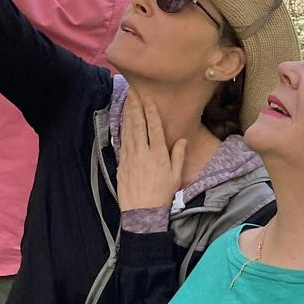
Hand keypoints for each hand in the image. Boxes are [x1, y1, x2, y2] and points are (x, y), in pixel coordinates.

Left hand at [117, 90, 186, 210]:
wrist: (142, 212)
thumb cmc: (162, 194)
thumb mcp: (175, 176)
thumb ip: (178, 156)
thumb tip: (181, 140)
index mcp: (158, 154)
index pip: (154, 127)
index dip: (151, 111)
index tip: (148, 98)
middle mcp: (143, 152)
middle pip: (138, 124)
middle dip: (136, 107)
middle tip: (133, 92)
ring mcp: (130, 157)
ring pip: (128, 131)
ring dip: (127, 114)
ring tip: (127, 101)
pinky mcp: (122, 163)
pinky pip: (122, 141)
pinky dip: (122, 129)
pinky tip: (122, 121)